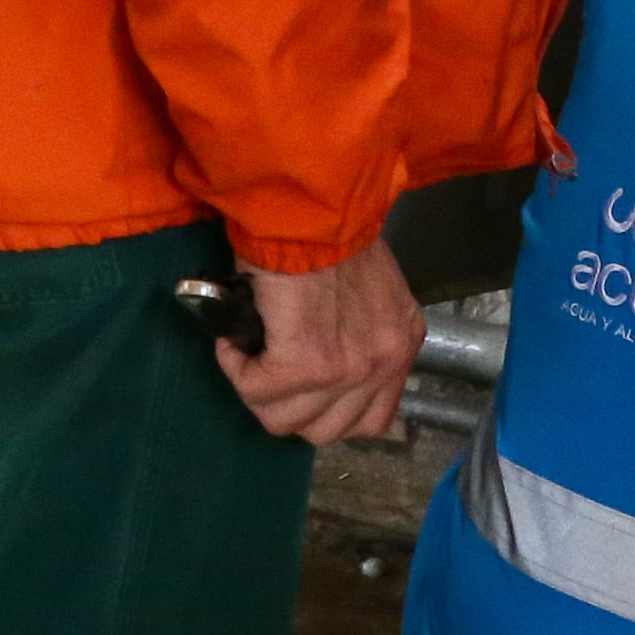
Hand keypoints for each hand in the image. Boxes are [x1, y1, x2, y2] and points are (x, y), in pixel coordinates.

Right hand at [217, 237, 422, 447]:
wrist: (311, 204)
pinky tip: (232, 346)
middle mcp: (385, 363)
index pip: (371, 418)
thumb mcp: (369, 286)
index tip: (298, 381)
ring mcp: (349, 369)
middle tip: (267, 372)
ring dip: (259, 393)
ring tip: (246, 357)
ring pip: (289, 421)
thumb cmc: (331, 229)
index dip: (323, 407)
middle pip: (327, 430)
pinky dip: (237, 371)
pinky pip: (259, 391)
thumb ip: (358, 326)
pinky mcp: (308, 363)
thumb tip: (318, 350)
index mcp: (402, 342)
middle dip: (288, 407)